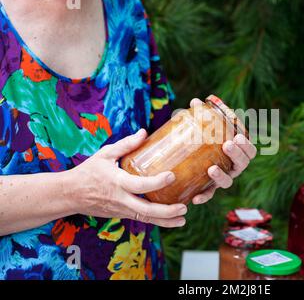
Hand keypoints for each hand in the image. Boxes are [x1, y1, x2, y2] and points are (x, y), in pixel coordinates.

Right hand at [67, 129, 186, 226]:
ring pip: (145, 219)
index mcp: (117, 182)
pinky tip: (170, 219)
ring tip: (182, 219)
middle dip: (166, 212)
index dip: (157, 182)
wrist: (69, 194)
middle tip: (184, 207)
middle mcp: (120, 199)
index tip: (172, 176)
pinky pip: (141, 218)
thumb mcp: (104, 154)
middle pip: (146, 210)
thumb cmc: (88, 171)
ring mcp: (121, 210)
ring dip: (165, 221)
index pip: (140, 185)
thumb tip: (144, 132)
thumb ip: (125, 144)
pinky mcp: (121, 214)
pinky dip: (156, 220)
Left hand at [188, 98, 256, 204]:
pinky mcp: (209, 190)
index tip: (237, 136)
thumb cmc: (205, 142)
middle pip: (243, 164)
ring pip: (228, 182)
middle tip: (227, 144)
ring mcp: (222, 179)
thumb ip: (201, 117)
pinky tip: (195, 198)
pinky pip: (209, 195)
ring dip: (221, 175)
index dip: (246, 145)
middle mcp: (233, 167)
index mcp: (237, 152)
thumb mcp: (203, 129)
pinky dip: (204, 197)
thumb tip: (195, 101)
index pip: (250, 150)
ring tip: (211, 168)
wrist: (191, 162)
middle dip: (237, 154)